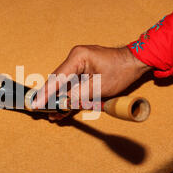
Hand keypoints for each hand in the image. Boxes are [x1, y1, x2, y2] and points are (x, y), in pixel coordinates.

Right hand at [31, 45, 150, 119]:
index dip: (46, 93)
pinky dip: (69, 96)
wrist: (135, 62)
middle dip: (51, 98)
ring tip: (55, 115)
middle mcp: (75, 58)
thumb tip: (63, 104)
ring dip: (60, 100)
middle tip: (44, 113)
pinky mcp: (82, 70)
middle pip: (57, 81)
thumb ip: (78, 95)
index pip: (57, 78)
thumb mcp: (99, 86)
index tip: (36, 104)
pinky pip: (72, 84)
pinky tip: (64, 109)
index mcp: (78, 57)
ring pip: (63, 85)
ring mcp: (78, 63)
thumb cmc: (121, 70)